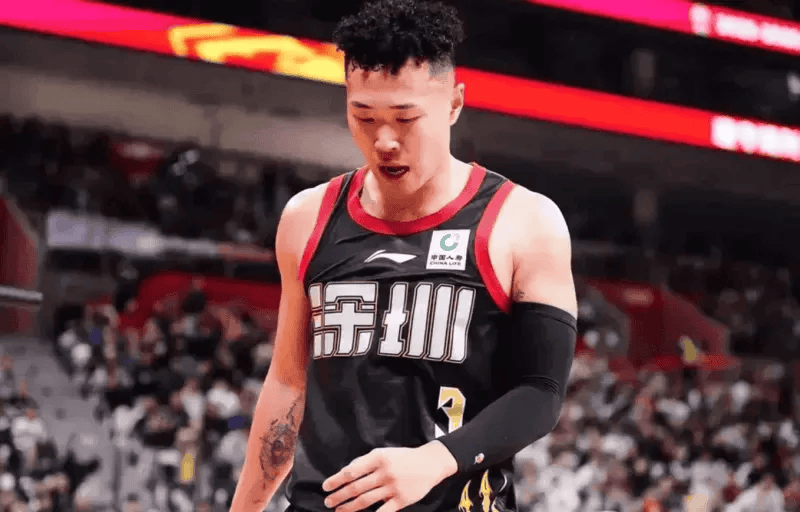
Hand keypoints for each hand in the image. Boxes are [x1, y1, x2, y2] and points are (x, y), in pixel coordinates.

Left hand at [322, 441, 457, 511]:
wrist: (430, 463)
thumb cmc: (404, 457)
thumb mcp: (384, 453)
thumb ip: (366, 462)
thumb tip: (347, 472)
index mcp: (378, 458)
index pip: (352, 471)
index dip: (337, 480)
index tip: (326, 486)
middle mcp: (384, 472)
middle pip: (356, 487)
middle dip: (339, 496)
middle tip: (328, 502)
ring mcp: (393, 487)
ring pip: (365, 500)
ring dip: (349, 507)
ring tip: (338, 511)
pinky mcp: (402, 500)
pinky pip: (383, 511)